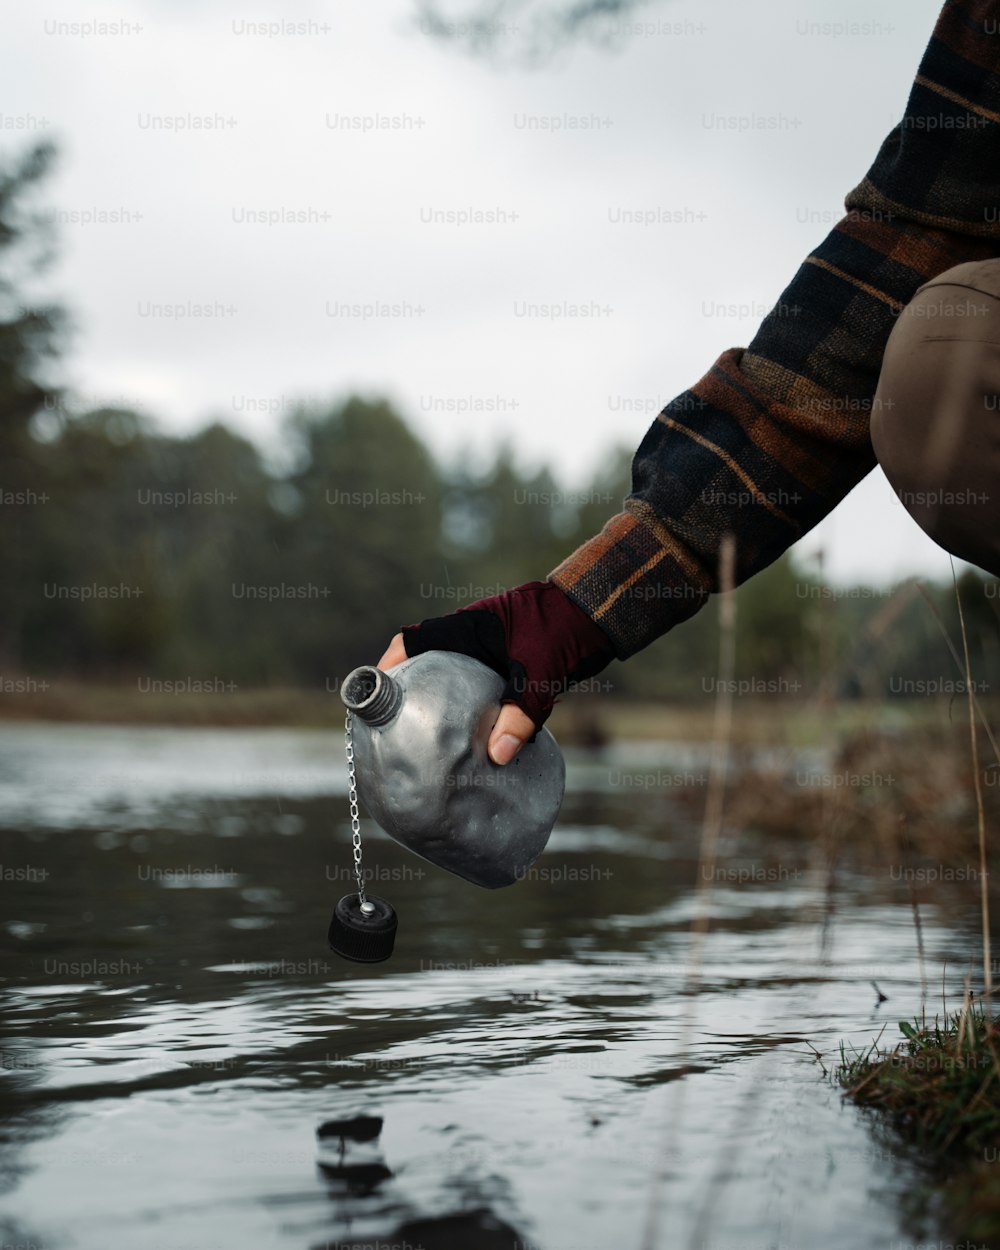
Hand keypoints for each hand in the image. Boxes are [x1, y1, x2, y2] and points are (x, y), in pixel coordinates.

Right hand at [376, 580, 614, 766]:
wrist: (597, 614)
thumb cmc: (563, 630)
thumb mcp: (540, 674)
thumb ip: (520, 714)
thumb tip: (497, 757)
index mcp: (466, 627)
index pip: (412, 641)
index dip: (389, 667)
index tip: (375, 697)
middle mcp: (469, 636)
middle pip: (424, 663)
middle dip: (409, 691)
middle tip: (396, 728)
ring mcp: (486, 649)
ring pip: (449, 676)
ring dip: (437, 700)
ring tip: (424, 738)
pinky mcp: (503, 665)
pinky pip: (473, 687)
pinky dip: (465, 707)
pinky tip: (469, 739)